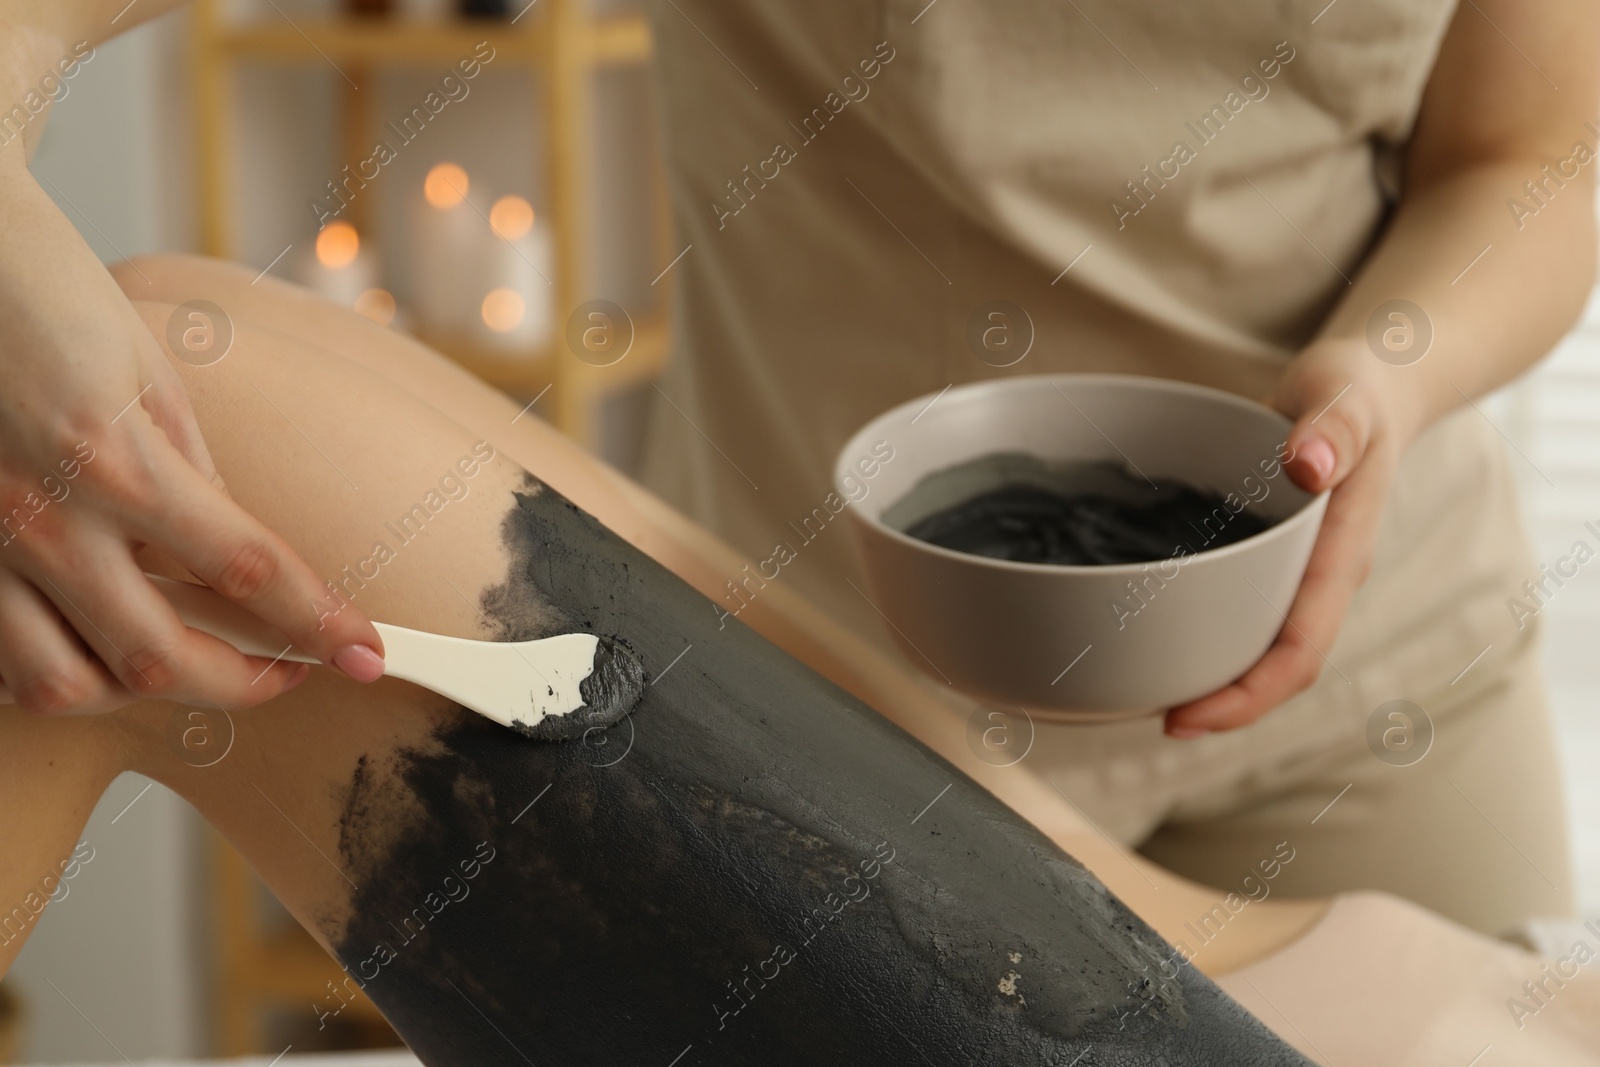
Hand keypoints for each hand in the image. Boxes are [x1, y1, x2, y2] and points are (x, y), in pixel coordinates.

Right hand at [0, 157, 383, 715]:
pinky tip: (93, 650)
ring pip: (65, 683)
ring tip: (192, 665)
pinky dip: (54, 673)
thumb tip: (231, 552)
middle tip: (290, 671)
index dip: (318, 623)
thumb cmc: (43, 292)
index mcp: (115, 459)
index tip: (367, 654)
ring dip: (143, 693)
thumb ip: (190, 472)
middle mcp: (43, 517)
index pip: (246, 570)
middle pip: (157, 657)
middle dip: (244, 684)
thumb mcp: (147, 371)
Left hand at [1164, 339, 1415, 736]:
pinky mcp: (1271, 558)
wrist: (1369, 385)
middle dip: (1222, 704)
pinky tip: (1156, 628)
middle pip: (1276, 666)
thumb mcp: (1344, 397)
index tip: (1189, 718)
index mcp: (1341, 558)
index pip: (1300, 650)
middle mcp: (1319, 579)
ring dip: (1212, 675)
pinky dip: (1204, 629)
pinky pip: (1241, 608)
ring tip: (1145, 691)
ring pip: (1257, 644)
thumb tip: (1306, 465)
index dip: (1248, 695)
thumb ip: (1333, 429)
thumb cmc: (1356, 391)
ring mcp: (1296, 573)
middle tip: (1155, 717)